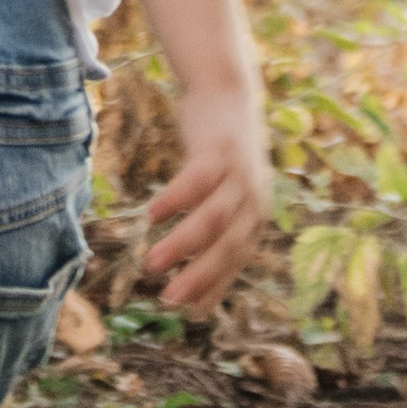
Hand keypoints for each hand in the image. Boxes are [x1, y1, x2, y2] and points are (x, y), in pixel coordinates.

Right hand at [139, 87, 270, 314]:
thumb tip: (194, 279)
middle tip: (169, 301)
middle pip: (228, 245)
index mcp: (255, 216)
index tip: (190, 313)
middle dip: (199, 276)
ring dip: (182, 244)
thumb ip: (216, 229)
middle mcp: (253, 199)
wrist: (227, 94)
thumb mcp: (226, 194)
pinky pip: (197, 180)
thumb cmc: (220, 156)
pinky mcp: (218, 151)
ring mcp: (238, 174)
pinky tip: (152, 216)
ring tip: (151, 264)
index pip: (236, 260)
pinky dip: (176, 200)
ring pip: (212, 217)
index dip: (215, 286)